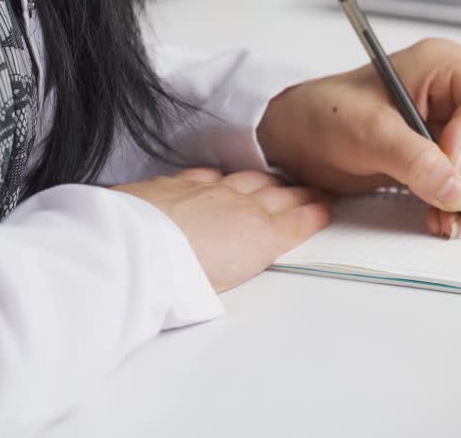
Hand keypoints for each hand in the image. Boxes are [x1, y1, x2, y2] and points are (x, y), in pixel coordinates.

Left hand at [114, 168, 330, 291]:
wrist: (135, 246)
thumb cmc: (178, 273)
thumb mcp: (225, 286)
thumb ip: (242, 267)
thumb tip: (244, 266)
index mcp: (261, 236)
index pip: (298, 221)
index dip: (315, 213)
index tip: (325, 208)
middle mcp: (241, 206)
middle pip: (280, 196)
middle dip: (300, 193)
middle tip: (312, 192)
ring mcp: (210, 190)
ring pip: (249, 179)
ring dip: (266, 181)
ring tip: (276, 182)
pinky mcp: (180, 183)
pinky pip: (210, 174)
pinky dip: (223, 177)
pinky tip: (222, 178)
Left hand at [257, 38, 460, 237]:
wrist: (296, 139)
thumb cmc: (324, 116)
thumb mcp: (366, 133)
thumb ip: (414, 159)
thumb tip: (457, 190)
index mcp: (442, 66)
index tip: (447, 167)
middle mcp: (455, 92)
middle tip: (449, 203)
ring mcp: (452, 124)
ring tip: (442, 221)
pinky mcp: (444, 154)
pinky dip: (459, 203)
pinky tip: (439, 219)